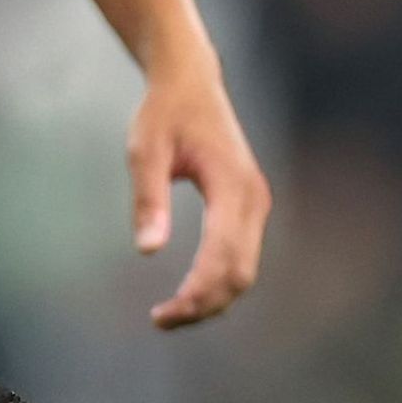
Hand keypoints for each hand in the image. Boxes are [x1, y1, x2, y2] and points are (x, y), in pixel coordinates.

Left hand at [128, 51, 271, 328]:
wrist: (191, 81)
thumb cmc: (164, 112)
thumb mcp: (145, 149)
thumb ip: (149, 199)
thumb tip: (147, 251)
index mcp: (233, 186)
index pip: (222, 256)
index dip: (196, 292)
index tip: (161, 315)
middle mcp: (254, 200)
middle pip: (240, 274)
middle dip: (205, 305)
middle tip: (160, 320)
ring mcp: (257, 206)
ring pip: (245, 271)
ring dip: (212, 299)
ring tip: (169, 313)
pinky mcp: (249, 210)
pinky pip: (241, 258)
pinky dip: (218, 283)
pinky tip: (188, 292)